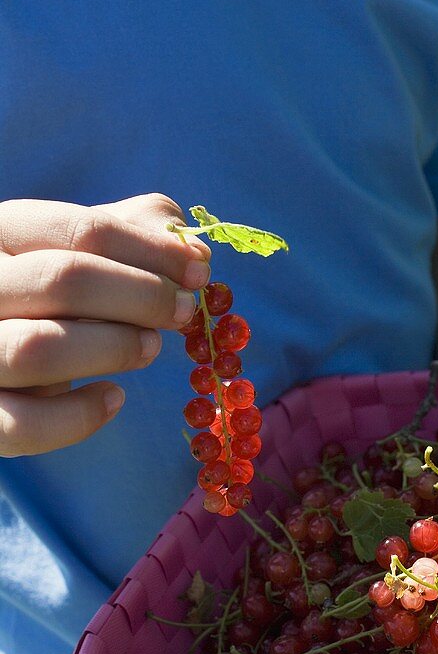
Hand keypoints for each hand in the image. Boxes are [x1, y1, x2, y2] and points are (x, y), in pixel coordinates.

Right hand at [0, 194, 210, 455]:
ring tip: (151, 347)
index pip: (80, 229)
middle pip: (63, 280)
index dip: (152, 251)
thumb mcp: (77, 252)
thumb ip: (130, 235)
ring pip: (38, 348)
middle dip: (141, 296)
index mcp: (0, 232)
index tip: (200, 272)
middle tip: (184, 311)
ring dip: (113, 347)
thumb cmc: (46, 297)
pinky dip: (78, 417)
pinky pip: (25, 424)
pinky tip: (113, 399)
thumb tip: (194, 247)